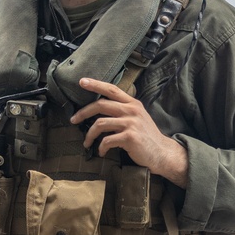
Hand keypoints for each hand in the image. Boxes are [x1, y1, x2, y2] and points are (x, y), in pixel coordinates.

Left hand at [72, 78, 188, 184]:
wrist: (161, 153)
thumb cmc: (146, 137)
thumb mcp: (137, 118)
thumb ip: (123, 111)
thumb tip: (100, 109)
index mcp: (132, 103)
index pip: (111, 89)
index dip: (96, 84)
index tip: (82, 82)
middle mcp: (132, 110)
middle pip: (100, 105)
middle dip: (83, 112)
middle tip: (73, 120)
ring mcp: (131, 123)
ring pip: (100, 124)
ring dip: (89, 135)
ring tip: (87, 143)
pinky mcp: (130, 137)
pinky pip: (107, 140)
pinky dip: (101, 148)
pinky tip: (102, 152)